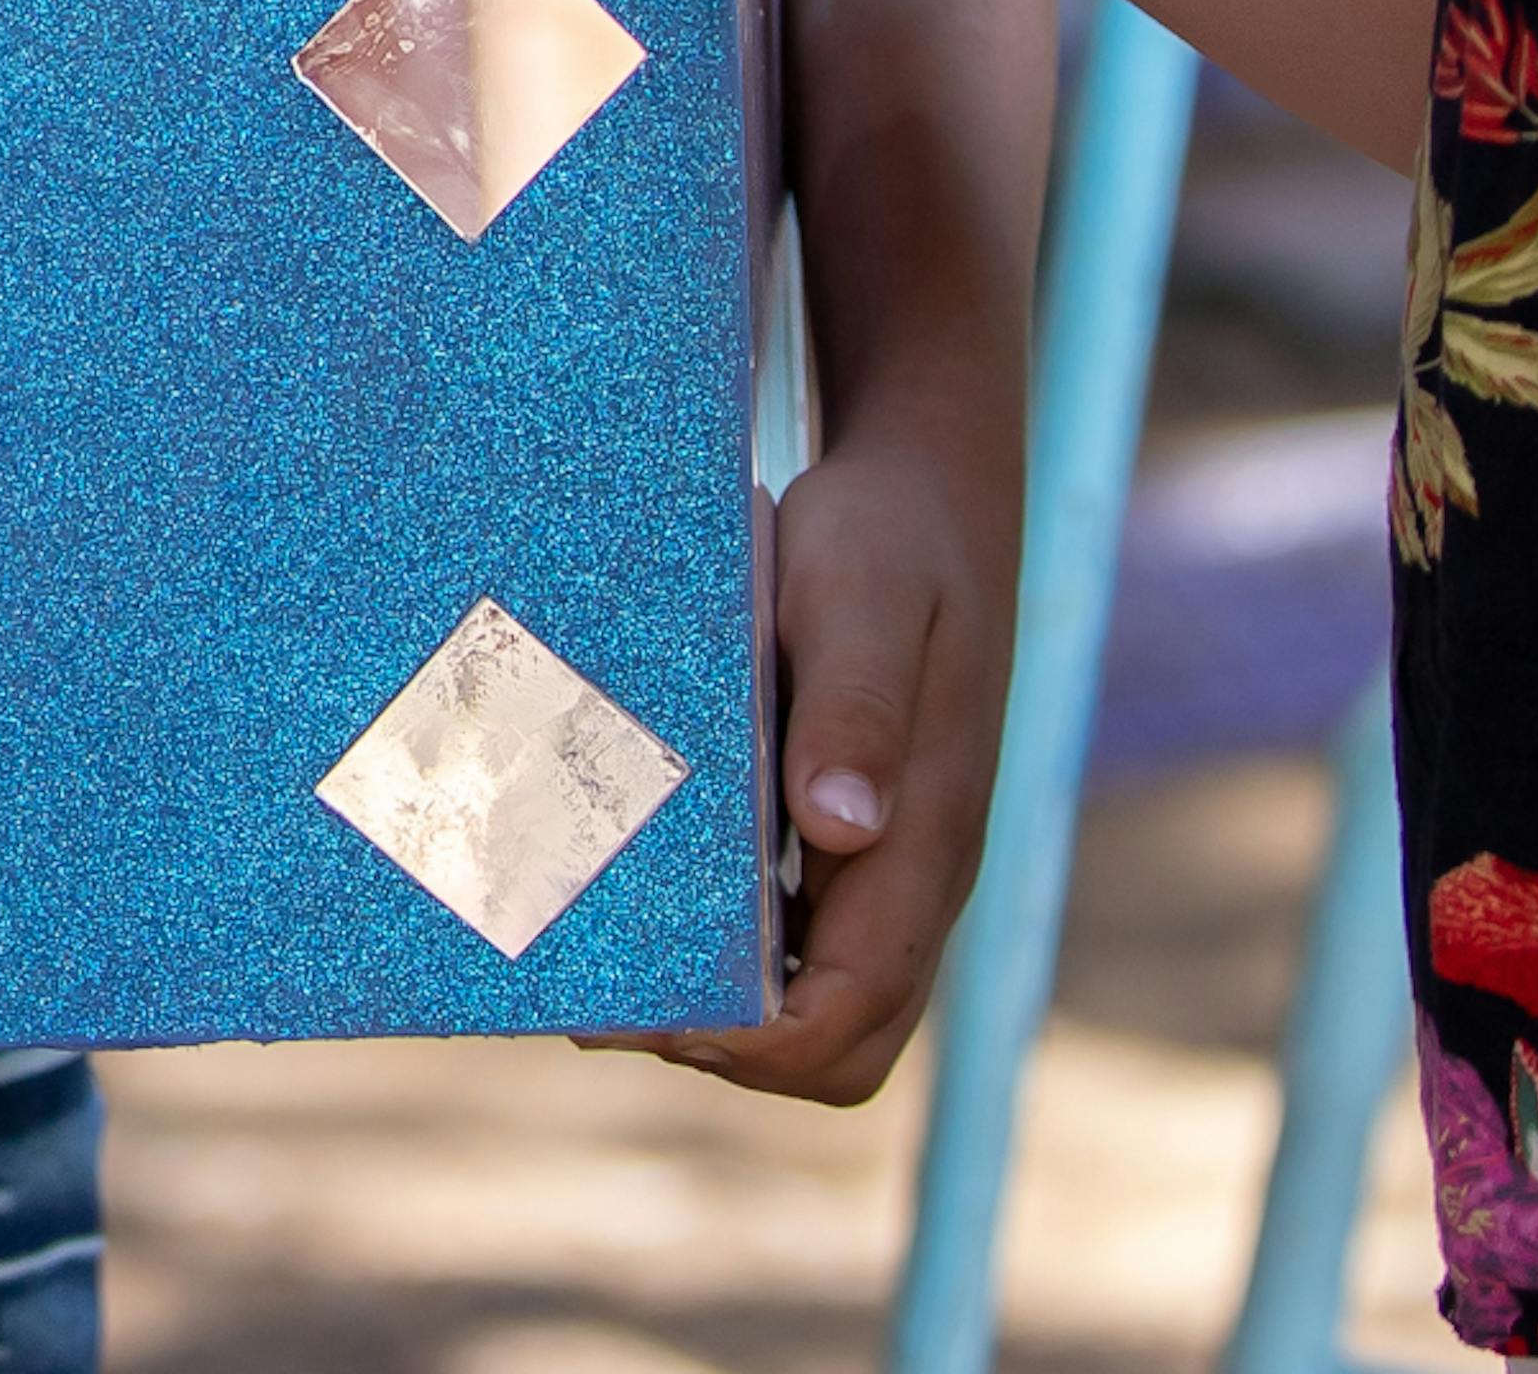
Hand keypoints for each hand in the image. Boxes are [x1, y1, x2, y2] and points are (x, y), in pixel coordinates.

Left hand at [617, 412, 1010, 1104]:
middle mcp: (916, 877)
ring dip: (726, 1012)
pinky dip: (733, 955)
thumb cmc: (886, 536)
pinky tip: (650, 901)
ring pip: (823, 1006)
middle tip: (610, 998)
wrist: (927, 487)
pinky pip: (805, 945)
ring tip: (612, 961)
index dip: (745, 1043)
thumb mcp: (860, 598)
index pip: (847, 1017)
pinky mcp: (860, 837)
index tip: (640, 1008)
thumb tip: (839, 829)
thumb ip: (854, 707)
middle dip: (729, 1050)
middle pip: (840, 1049)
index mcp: (925, 845)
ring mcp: (891, 864)